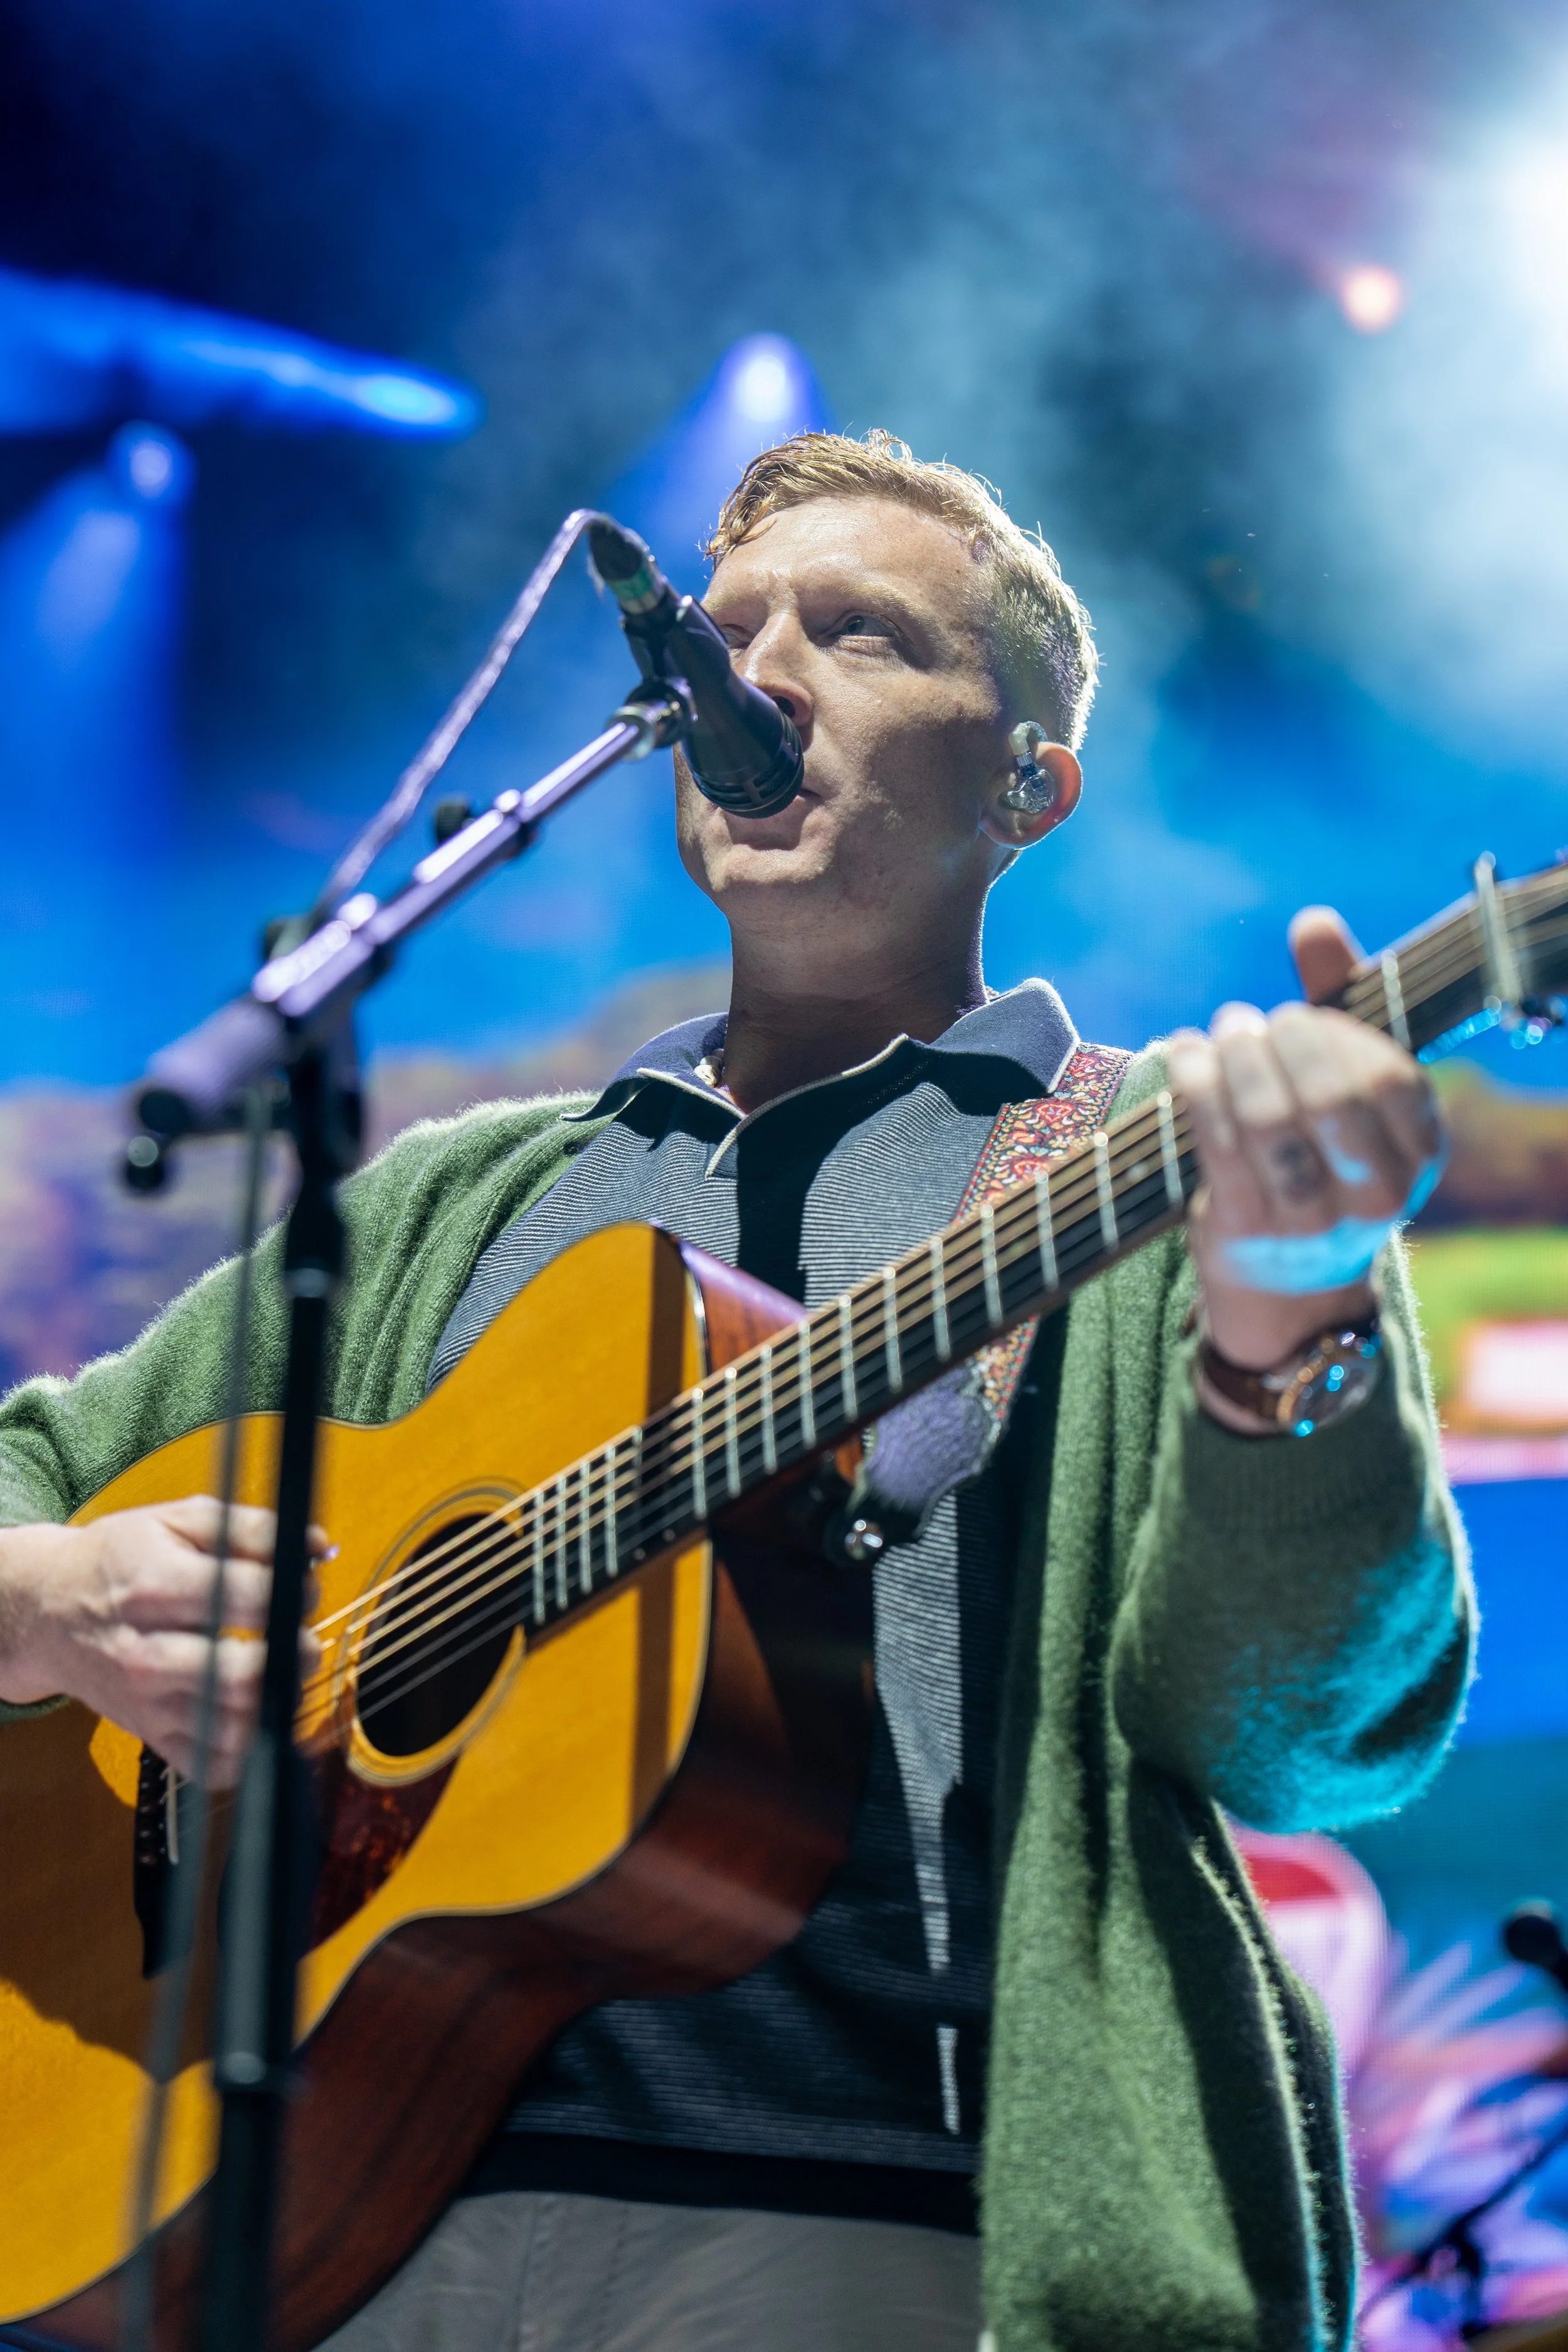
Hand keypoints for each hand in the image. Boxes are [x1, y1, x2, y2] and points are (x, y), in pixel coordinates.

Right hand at [0, 1497, 323, 1786]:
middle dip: (294, 1654)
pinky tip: (258, 1711)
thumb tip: (318, 1546)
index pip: (247, 1597)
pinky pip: (213, 1763)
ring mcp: (147, 1703)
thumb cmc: (121, 1559)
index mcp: (154, 1586)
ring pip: (235, 1725)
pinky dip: (249, 1747)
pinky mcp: (151, 1736)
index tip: (303, 1584)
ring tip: (282, 1669)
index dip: (294, 1589)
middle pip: (242, 1673)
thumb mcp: (178, 1520)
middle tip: (301, 1636)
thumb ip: (253, 1528)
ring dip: (279, 1700)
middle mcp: (146, 1652)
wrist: (50, 1611)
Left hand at [1164, 907, 1444, 1376]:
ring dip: (1233, 1060)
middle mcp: (1375, 1194)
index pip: (1388, 1078)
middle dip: (1280, 1043)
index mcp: (1419, 1154)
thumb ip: (1339, 999)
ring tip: (1219, 1033)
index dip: (1336, 1034)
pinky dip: (1193, 1085)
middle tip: (1250, 1022)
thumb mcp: (1346, 1085)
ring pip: (1267, 1121)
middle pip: (1327, 1097)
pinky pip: (1214, 1144)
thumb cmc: (1320, 1154)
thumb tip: (1314, 920)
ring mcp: (1310, 1220)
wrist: (1287, 1281)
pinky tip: (1184, 1053)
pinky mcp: (1245, 1230)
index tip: (1297, 1017)